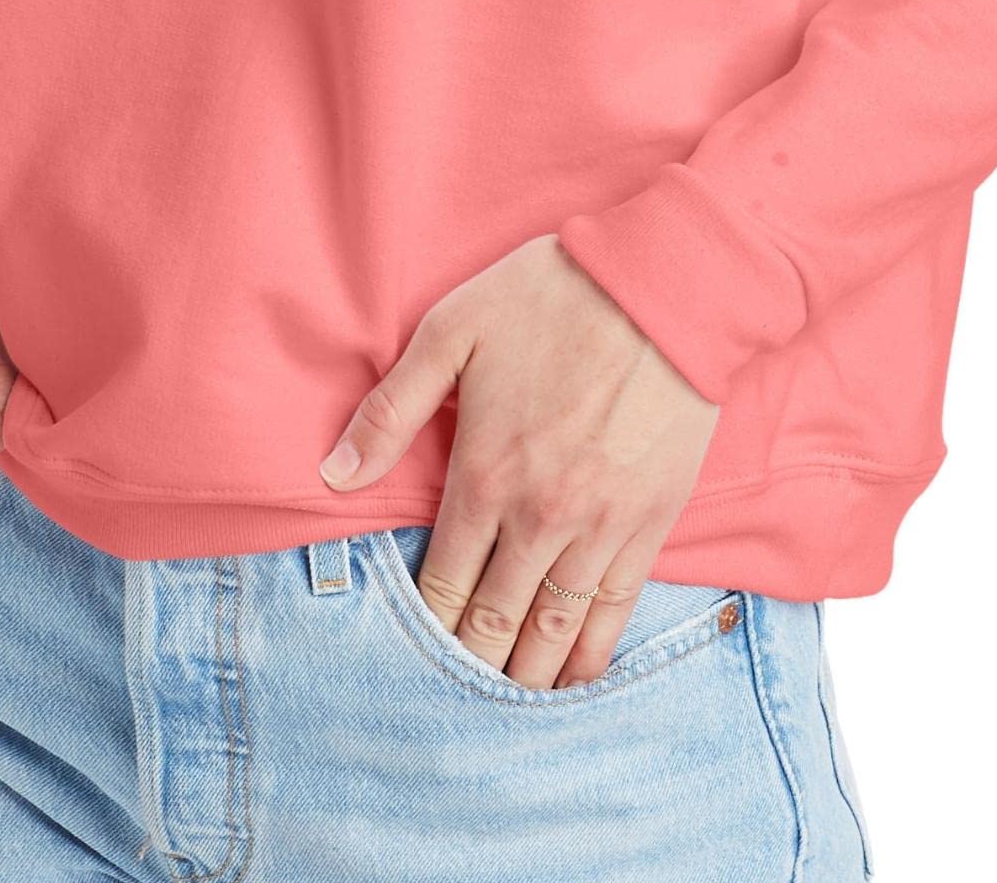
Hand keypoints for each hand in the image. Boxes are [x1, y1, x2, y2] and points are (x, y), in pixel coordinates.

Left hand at [317, 234, 719, 688]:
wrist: (663, 288)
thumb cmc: (552, 298)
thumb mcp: (453, 331)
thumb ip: (391, 409)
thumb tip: (333, 474)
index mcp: (484, 474)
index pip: (441, 582)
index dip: (422, 627)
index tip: (406, 659)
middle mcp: (539, 517)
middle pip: (494, 621)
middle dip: (467, 666)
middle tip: (447, 705)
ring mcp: (599, 526)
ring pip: (554, 630)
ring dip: (525, 676)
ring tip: (503, 708)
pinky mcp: (649, 523)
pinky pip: (616, 610)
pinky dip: (592, 655)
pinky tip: (575, 680)